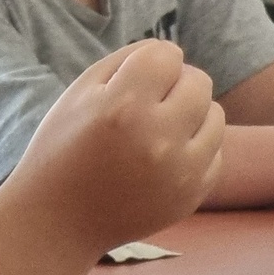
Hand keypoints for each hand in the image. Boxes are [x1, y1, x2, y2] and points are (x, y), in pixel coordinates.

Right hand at [2, 40, 224, 254]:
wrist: (57, 220)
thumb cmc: (62, 149)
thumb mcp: (78, 93)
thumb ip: (126, 60)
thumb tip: (171, 54)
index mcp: (123, 107)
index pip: (168, 55)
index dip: (151, 60)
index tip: (134, 77)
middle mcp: (158, 138)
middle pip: (199, 81)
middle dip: (175, 83)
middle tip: (148, 101)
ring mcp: (180, 171)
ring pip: (215, 115)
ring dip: (191, 114)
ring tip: (159, 127)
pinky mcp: (192, 195)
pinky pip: (215, 152)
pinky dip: (194, 148)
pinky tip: (163, 156)